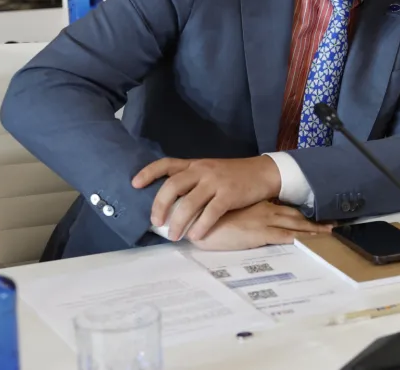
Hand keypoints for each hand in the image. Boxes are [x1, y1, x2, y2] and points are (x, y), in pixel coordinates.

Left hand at [132, 156, 281, 240]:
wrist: (264, 172)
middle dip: (160, 206)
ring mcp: (216, 182)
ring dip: (178, 222)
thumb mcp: (212, 171)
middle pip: (172, 186)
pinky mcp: (230, 194)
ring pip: (189, 202)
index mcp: (196, 164)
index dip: (149, 173)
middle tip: (157, 223)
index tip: (135, 185)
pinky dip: (201, 225)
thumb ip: (193, 180)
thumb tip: (171, 201)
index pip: (167, 164)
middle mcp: (202, 170)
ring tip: (175, 236)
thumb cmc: (236, 175)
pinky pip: (211, 212)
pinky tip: (196, 235)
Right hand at [190, 201, 332, 250]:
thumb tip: (243, 221)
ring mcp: (265, 222)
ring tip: (330, 232)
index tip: (314, 215)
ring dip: (314, 230)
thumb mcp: (226, 214)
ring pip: (296, 225)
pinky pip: (288, 237)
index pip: (284, 208)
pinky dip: (303, 238)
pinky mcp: (261, 234)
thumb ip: (237, 215)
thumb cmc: (207, 219)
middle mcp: (265, 211)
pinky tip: (314, 242)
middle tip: (332, 225)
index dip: (300, 212)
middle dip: (313, 222)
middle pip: (295, 216)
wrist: (198, 221)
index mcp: (257, 205)